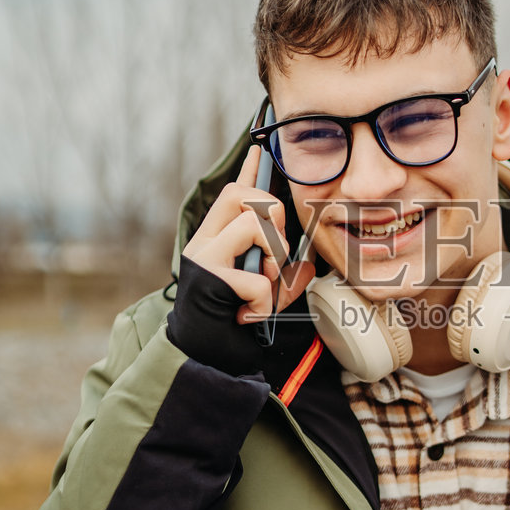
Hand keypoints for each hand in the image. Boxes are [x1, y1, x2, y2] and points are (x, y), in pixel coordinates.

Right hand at [181, 146, 314, 322]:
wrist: (200, 358)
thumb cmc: (229, 325)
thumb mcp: (264, 296)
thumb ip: (285, 278)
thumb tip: (309, 265)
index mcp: (216, 240)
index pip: (233, 195)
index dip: (248, 172)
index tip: (258, 150)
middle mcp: (205, 241)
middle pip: (240, 193)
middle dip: (271, 213)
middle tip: (273, 253)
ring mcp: (204, 257)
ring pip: (252, 223)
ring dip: (273, 257)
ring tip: (264, 287)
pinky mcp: (208, 279)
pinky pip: (257, 277)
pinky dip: (264, 301)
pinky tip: (249, 314)